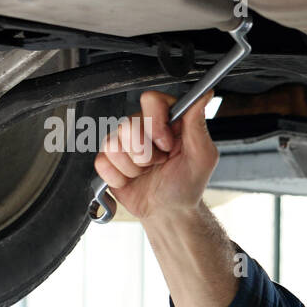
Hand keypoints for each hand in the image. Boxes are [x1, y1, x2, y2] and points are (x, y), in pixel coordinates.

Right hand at [92, 89, 217, 220]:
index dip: (155, 123)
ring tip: (146, 172)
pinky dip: (119, 177)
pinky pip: (102, 161)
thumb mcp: (202, 156)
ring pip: (112, 143)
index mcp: (168, 121)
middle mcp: (144, 127)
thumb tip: (204, 95)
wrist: (169, 212)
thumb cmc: (188, 185)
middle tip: (159, 163)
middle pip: (128, 123)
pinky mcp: (108, 160)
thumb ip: (197, 124)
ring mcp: (123, 142)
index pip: (151, 100)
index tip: (166, 145)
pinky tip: (132, 180)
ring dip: (133, 167)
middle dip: (145, 152)